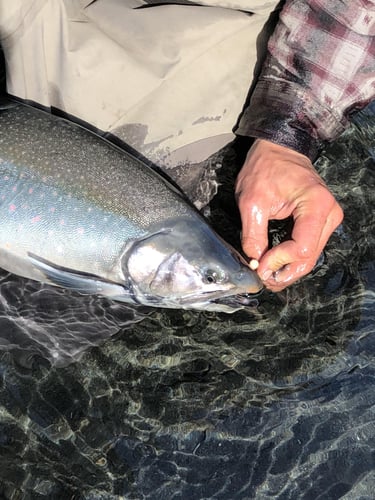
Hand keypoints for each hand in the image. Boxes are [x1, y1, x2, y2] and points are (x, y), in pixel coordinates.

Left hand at [235, 139, 343, 290]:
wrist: (278, 149)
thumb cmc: (266, 168)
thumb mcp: (251, 201)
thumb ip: (253, 235)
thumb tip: (255, 262)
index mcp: (316, 205)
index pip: (302, 248)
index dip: (280, 261)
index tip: (260, 266)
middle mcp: (330, 214)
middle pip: (310, 257)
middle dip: (285, 272)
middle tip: (263, 280)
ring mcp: (328, 218)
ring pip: (311, 256)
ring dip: (288, 268)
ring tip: (267, 275)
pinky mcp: (321, 221)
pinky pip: (309, 247)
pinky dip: (292, 259)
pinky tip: (276, 265)